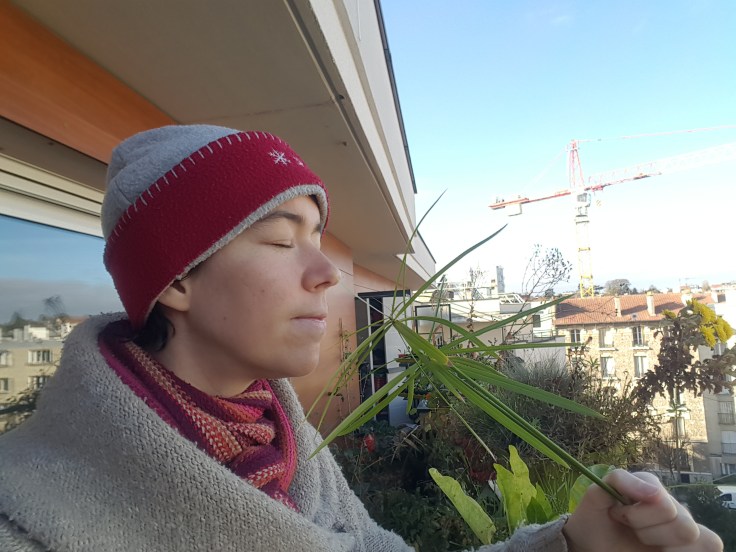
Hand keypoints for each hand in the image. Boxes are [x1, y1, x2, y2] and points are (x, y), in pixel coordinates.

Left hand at [562, 470, 721, 550]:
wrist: (593, 545)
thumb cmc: (594, 520)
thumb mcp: (594, 496)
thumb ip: (618, 481)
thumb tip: (655, 493)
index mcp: (651, 487)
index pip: (663, 505)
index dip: (636, 516)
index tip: (616, 515)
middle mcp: (672, 504)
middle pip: (685, 526)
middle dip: (649, 533)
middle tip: (631, 532)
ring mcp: (683, 526)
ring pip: (703, 539)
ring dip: (668, 546)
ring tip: (645, 543)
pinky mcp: (690, 546)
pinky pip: (710, 548)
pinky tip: (661, 551)